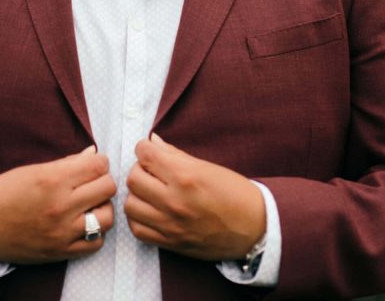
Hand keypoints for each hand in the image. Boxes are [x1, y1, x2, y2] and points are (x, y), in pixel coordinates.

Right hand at [0, 145, 115, 262]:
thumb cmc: (5, 193)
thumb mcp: (34, 170)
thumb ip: (67, 163)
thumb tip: (93, 154)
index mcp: (52, 180)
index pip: (99, 165)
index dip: (99, 162)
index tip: (92, 165)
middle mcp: (60, 206)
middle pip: (107, 188)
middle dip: (102, 181)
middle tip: (90, 183)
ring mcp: (62, 231)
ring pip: (107, 217)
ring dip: (102, 208)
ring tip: (89, 205)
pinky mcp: (61, 251)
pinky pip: (96, 243)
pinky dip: (95, 233)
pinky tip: (83, 224)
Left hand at [124, 133, 264, 261]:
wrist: (255, 228)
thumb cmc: (235, 194)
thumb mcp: (208, 167)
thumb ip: (176, 155)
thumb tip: (153, 141)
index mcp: (186, 177)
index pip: (145, 155)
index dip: (144, 148)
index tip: (149, 150)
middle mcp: (175, 201)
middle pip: (133, 179)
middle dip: (139, 169)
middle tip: (151, 170)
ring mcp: (171, 225)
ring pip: (130, 205)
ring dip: (137, 195)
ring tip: (150, 192)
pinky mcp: (170, 243)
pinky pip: (137, 230)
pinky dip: (139, 218)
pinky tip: (150, 211)